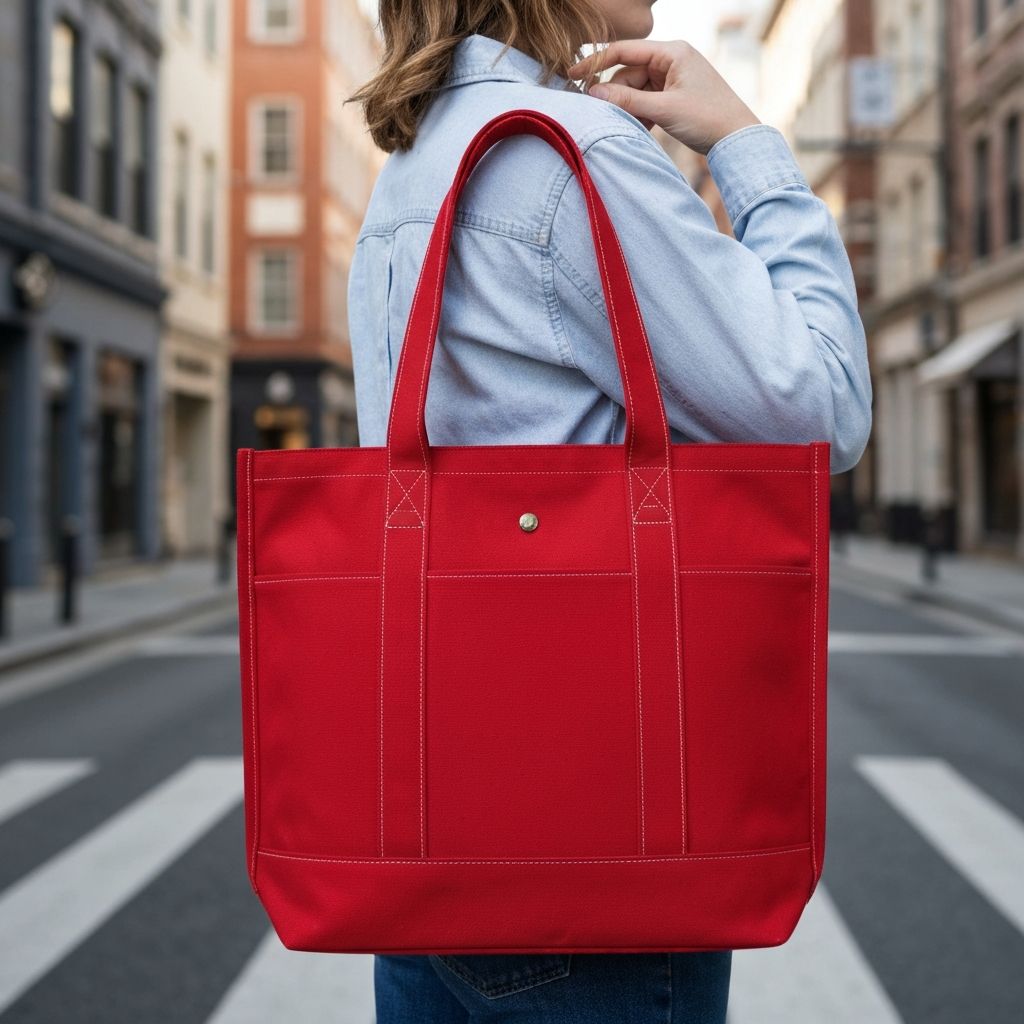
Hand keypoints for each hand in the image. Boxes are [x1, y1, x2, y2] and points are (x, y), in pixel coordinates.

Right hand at [567, 39, 761, 154]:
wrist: (737, 138)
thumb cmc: (707, 118)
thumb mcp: (664, 109)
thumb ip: (628, 100)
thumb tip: (594, 92)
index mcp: (672, 52)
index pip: (625, 51)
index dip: (596, 62)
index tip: (573, 74)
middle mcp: (672, 60)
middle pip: (629, 73)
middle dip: (616, 95)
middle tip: (602, 115)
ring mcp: (674, 78)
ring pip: (636, 90)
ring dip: (629, 108)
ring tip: (628, 126)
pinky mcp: (675, 95)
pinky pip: (647, 101)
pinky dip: (641, 114)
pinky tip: (642, 129)